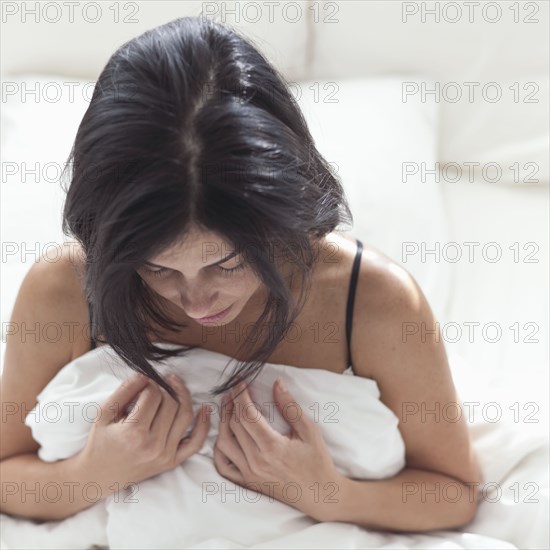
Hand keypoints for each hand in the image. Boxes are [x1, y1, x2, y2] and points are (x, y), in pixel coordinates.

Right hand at [73, 372, 211, 494]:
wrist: (97, 477)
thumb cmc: (99, 442)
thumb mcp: (104, 413)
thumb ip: (125, 390)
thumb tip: (146, 374)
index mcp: (133, 432)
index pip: (154, 395)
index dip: (150, 383)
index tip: (145, 381)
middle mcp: (153, 445)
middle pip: (170, 403)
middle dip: (165, 388)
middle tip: (157, 383)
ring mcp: (165, 455)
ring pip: (185, 416)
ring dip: (183, 396)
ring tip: (175, 384)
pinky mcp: (171, 462)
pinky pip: (195, 443)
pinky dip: (203, 425)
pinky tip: (205, 408)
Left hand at [213, 377, 344, 520]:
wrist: (320, 495)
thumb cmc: (317, 462)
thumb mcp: (309, 430)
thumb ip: (290, 406)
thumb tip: (278, 383)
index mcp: (272, 447)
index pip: (247, 415)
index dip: (241, 395)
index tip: (240, 382)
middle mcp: (256, 461)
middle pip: (235, 425)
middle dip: (232, 403)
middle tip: (234, 390)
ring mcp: (249, 474)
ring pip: (224, 443)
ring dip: (223, 422)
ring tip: (228, 407)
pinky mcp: (247, 482)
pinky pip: (223, 465)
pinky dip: (219, 448)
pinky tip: (224, 434)